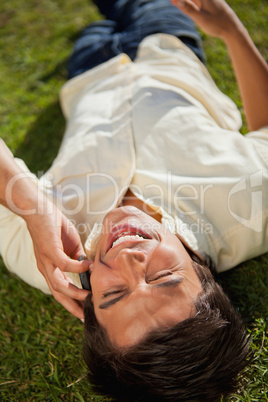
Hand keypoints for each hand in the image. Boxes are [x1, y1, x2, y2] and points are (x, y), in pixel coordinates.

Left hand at [24, 199, 91, 319]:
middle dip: (72, 307)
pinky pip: (64, 265)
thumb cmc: (54, 226)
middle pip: (58, 295)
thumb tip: (90, 268)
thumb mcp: (70, 246)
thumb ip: (78, 258)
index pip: (61, 291)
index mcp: (50, 268)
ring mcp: (46, 261)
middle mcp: (46, 268)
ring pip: (59, 285)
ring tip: (89, 296)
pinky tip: (88, 266)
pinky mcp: (49, 250)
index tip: (85, 312)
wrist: (39, 210)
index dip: (72, 303)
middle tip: (86, 317)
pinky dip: (77, 268)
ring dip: (74, 293)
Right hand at [171, 0, 240, 39]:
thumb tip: (177, 0)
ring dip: (185, 2)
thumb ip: (189, 9)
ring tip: (173, 2)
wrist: (232, 28)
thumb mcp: (201, 18)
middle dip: (181, 0)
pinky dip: (190, 3)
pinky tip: (182, 4)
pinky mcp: (209, 4)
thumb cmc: (217, 24)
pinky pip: (196, 2)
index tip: (171, 1)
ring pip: (193, 0)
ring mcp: (208, 0)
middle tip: (171, 2)